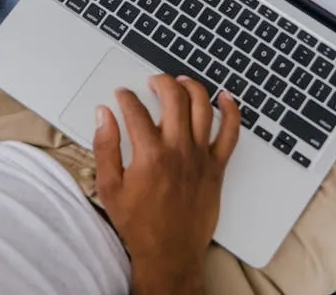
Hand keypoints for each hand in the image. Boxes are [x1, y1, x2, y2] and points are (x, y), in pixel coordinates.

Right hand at [93, 75, 239, 293]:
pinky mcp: (216, 167)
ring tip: (181, 82)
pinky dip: (231, 111)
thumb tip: (103, 115)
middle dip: (160, 82)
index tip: (122, 95)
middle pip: (174, 98)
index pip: (136, 110)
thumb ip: (105, 147)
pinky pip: (230, 132)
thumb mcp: (110, 187)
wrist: (170, 252)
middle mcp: (178, 150)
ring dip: (192, 87)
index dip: (126, 97)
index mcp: (150, 155)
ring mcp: (201, 157)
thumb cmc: (139, 224)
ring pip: (202, 107)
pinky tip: (225, 98)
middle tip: (152, 82)